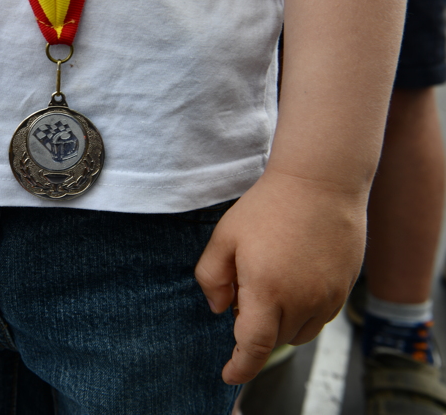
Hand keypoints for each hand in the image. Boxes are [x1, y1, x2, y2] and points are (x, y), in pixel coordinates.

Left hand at [195, 169, 365, 384]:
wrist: (320, 181)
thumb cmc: (267, 206)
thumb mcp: (224, 237)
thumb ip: (211, 278)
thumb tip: (219, 309)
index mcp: (267, 290)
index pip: (254, 347)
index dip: (240, 367)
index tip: (229, 375)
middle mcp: (302, 300)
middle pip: (275, 339)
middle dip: (256, 330)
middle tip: (244, 293)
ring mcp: (328, 296)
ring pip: (300, 332)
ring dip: (280, 324)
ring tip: (268, 283)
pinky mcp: (345, 288)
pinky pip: (320, 317)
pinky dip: (302, 312)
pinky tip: (291, 279)